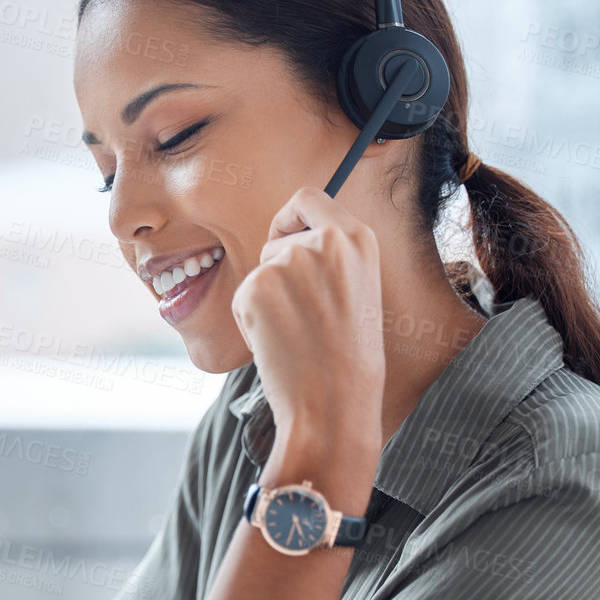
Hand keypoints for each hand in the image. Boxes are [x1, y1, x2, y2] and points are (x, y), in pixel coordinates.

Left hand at [231, 187, 386, 456]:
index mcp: (358, 238)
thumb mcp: (357, 292)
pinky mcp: (257, 285)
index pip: (308, 198)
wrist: (335, 401)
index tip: (284, 240)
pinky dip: (250, 324)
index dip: (289, 219)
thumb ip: (329, 260)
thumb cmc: (347, 358)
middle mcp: (324, 241)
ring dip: (265, 303)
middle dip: (276, 273)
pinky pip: (241, 298)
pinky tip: (278, 346)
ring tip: (295, 336)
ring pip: (259, 273)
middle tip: (299, 316)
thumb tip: (286, 244)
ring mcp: (289, 261)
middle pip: (277, 239)